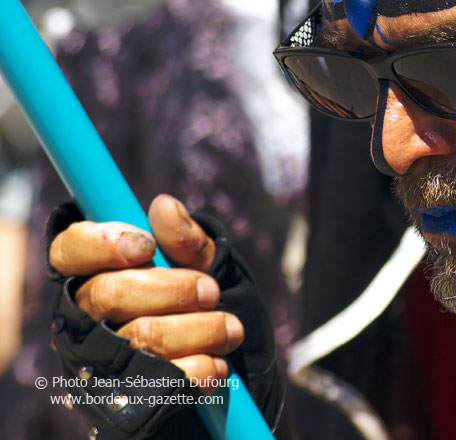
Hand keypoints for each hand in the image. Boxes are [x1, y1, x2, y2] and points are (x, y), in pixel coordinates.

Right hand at [48, 194, 244, 392]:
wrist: (239, 368)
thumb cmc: (210, 306)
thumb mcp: (208, 266)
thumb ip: (187, 240)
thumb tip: (164, 206)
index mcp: (96, 275)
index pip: (68, 250)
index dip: (100, 243)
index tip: (146, 245)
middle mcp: (86, 318)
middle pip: (108, 293)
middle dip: (173, 288)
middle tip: (211, 291)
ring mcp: (100, 362)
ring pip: (140, 335)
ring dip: (199, 328)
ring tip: (230, 328)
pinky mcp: (124, 398)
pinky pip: (159, 380)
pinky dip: (198, 369)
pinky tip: (217, 364)